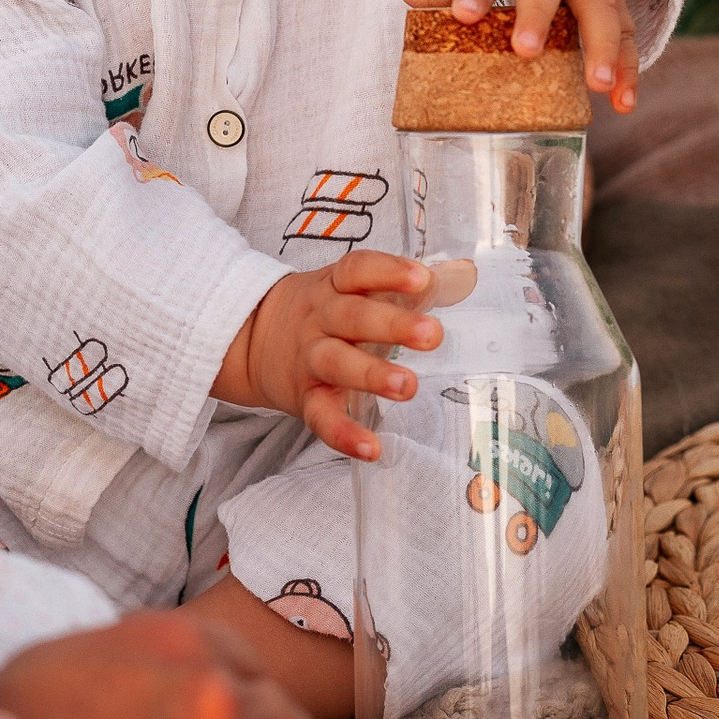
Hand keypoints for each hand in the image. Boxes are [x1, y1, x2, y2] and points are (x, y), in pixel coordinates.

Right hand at [212, 251, 467, 460]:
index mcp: (336, 287)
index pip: (358, 271)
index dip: (388, 273)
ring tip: (406, 387)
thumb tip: (467, 273)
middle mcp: (321, 319)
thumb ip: (411, 285)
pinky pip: (320, 417)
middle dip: (392, 325)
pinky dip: (343, 434)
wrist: (251, 338)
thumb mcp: (357, 289)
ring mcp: (310, 359)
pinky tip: (371, 448)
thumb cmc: (325, 312)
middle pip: (352, 317)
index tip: (423, 279)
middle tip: (432, 336)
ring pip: (336, 363)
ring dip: (371, 374)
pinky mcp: (304, 399)